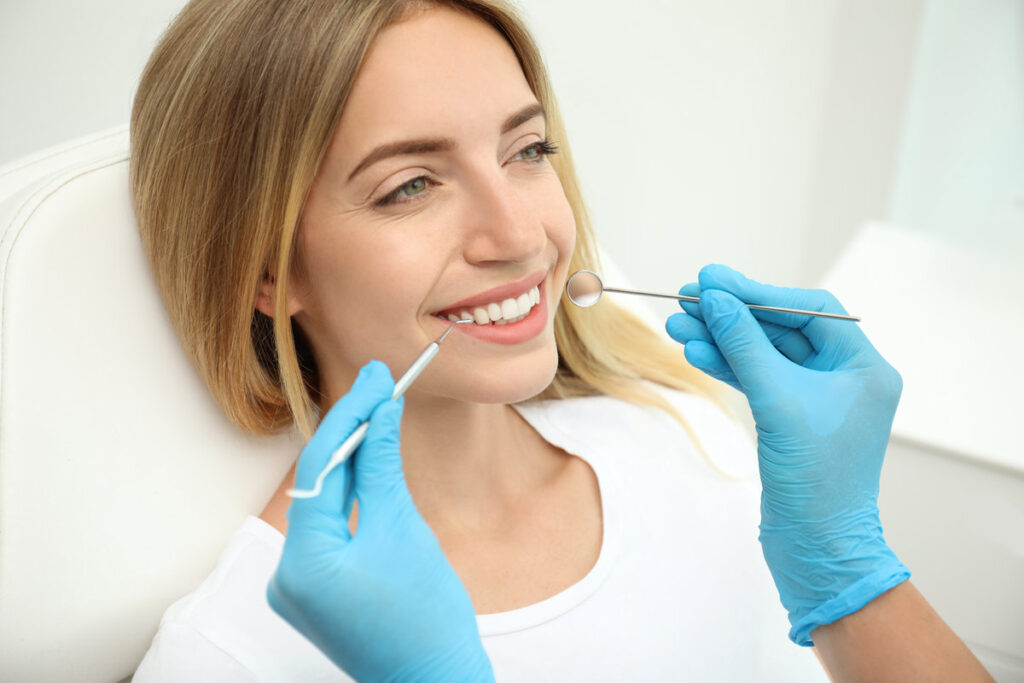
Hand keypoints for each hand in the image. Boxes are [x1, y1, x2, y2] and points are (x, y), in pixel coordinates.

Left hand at [266, 361, 493, 680]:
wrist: (433, 678)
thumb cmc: (427, 615)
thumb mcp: (405, 529)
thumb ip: (382, 464)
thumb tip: (381, 408)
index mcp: (304, 564)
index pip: (321, 468)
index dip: (350, 414)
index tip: (376, 377)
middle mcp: (286, 576)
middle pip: (318, 485)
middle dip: (350, 434)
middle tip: (380, 385)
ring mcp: (295, 587)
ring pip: (323, 506)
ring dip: (351, 463)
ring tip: (378, 413)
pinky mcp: (311, 591)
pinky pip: (327, 530)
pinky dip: (350, 498)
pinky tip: (369, 464)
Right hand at [665, 264, 909, 645]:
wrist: (817, 549)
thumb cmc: (817, 481)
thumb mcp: (778, 402)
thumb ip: (746, 345)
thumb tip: (716, 299)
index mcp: (864, 367)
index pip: (808, 309)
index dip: (757, 292)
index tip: (712, 280)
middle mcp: (845, 378)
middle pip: (781, 328)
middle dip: (732, 315)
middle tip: (686, 297)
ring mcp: (816, 400)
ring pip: (762, 355)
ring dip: (720, 339)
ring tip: (676, 325)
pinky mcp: (791, 421)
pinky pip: (756, 380)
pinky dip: (726, 366)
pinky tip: (695, 351)